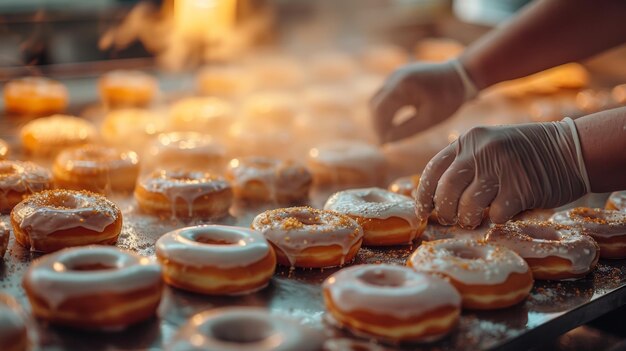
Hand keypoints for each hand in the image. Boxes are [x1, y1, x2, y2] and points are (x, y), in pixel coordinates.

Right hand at [370, 61, 466, 142]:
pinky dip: (387, 108)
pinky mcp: (400, 76)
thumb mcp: (430, 119)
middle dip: (378, 124)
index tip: (384, 144)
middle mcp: (395, 77)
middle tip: (385, 141)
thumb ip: (406, 130)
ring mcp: (396, 74)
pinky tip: (394, 121)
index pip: (380, 110)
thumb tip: (387, 141)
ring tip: (389, 133)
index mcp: (402, 86)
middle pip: (375, 104)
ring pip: (378, 98)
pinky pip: (386, 94)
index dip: (379, 129)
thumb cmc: (449, 98)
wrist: (461, 75)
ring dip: (381, 117)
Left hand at [415, 121, 588, 227]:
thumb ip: (465, 164)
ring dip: (470, 220)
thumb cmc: (525, 155)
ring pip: (468, 207)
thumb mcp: (489, 146)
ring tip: (477, 219)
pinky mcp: (520, 188)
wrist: (570, 150)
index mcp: (468, 141)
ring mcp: (500, 169)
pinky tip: (505, 213)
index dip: (424, 195)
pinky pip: (496, 216)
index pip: (433, 170)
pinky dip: (498, 220)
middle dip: (445, 212)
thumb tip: (436, 199)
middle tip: (452, 220)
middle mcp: (480, 151)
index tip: (423, 211)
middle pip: (446, 192)